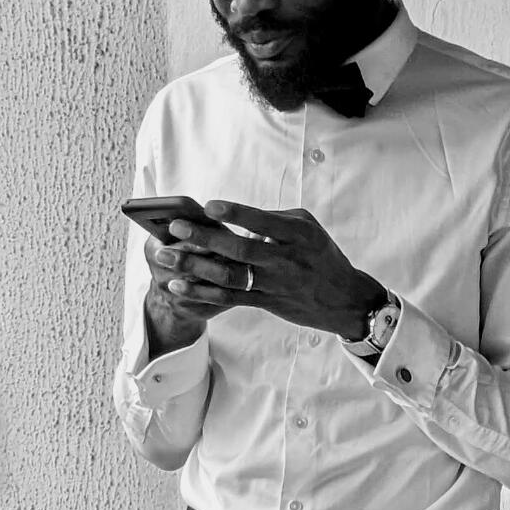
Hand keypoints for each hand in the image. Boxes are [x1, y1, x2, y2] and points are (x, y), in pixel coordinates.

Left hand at [148, 199, 385, 342]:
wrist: (345, 299)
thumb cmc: (321, 255)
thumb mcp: (307, 228)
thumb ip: (273, 218)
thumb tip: (235, 214)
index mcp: (297, 234)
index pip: (263, 222)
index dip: (236, 214)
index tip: (209, 207)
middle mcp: (285, 260)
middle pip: (239, 249)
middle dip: (204, 238)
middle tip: (175, 228)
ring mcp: (274, 284)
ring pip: (229, 276)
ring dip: (194, 266)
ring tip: (165, 257)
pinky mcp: (266, 303)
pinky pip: (229, 298)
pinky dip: (202, 292)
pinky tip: (178, 286)